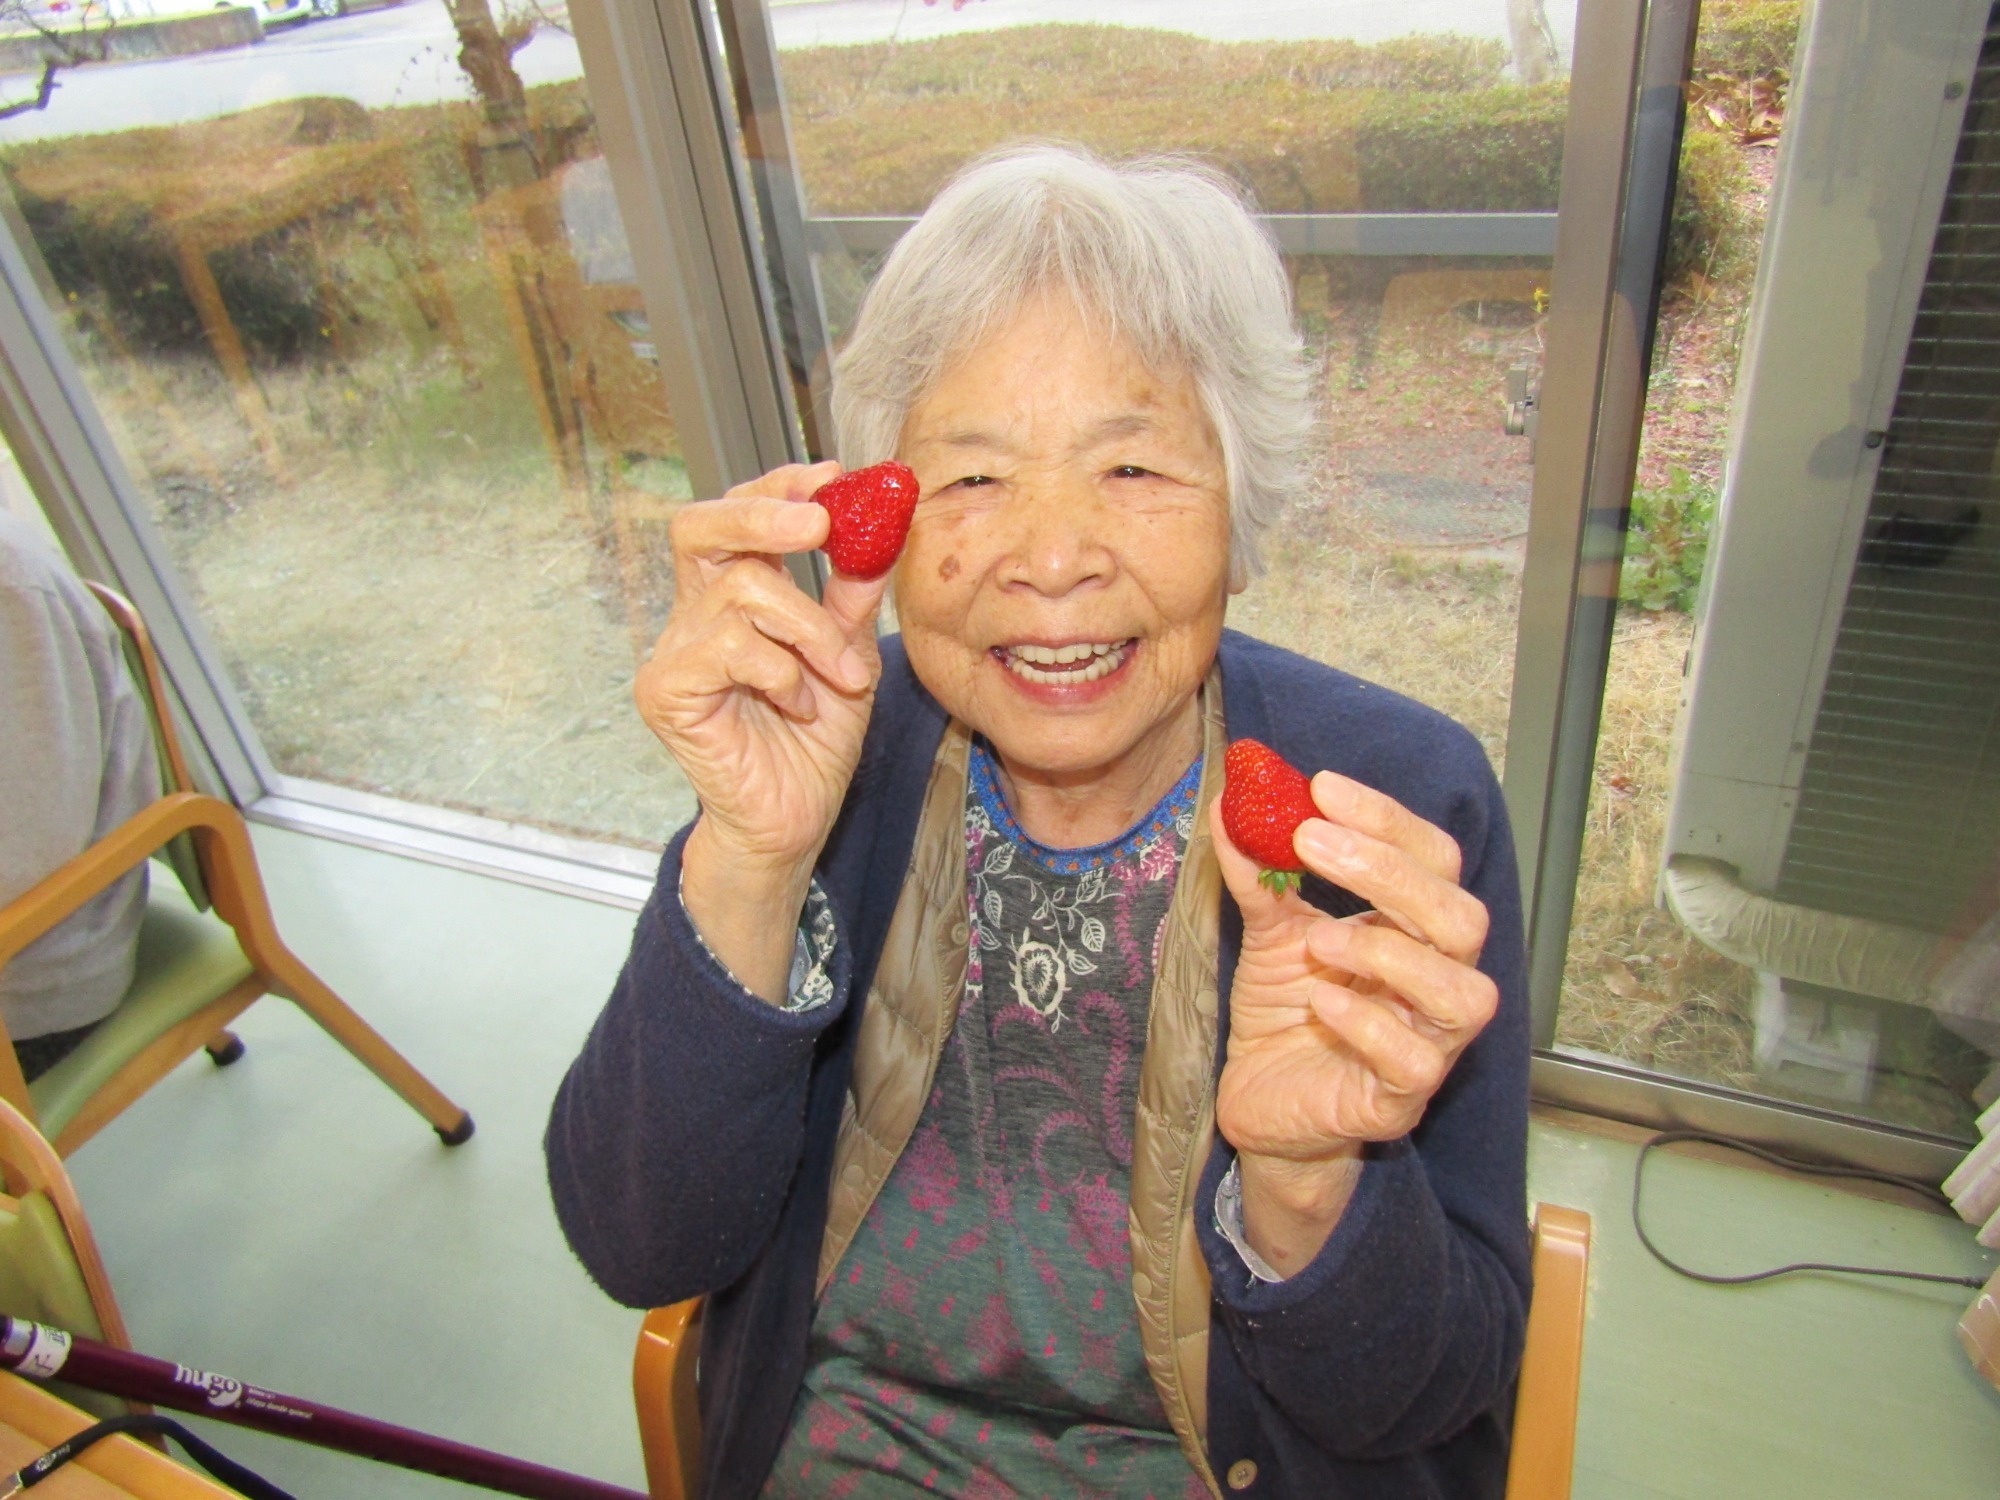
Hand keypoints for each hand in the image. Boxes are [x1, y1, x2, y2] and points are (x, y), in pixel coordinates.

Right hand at [635, 462, 891, 996]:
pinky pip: (731, 649)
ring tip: (841, 676)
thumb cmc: (813, 742)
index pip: (735, 515)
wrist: (793, 821)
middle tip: (820, 524)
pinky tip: (800, 705)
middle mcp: (691, 615)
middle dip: (763, 514)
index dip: (778, 487)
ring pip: (741, 593)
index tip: (833, 477)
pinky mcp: (666, 691)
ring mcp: (674, 652)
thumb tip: (882, 525)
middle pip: (699, 526)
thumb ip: (852, 596)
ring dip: (809, 629)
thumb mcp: (849, 656)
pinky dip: (783, 672)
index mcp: (730, 595)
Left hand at [1210, 773, 1497, 1269]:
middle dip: (1389, 871)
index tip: (1320, 786)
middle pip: (1461, 917)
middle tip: (1311, 838)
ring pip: (1462, 994)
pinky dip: (1368, 1026)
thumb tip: (1231, 804)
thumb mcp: (1268, 934)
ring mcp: (1428, 1045)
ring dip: (1390, 954)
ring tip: (1319, 939)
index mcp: (1415, 930)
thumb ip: (1261, 875)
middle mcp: (1436, 982)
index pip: (1433, 859)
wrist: (1261, 1104)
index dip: (1387, 819)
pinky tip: (1320, 1005)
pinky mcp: (1398, 1100)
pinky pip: (1414, 1062)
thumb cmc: (1287, 1013)